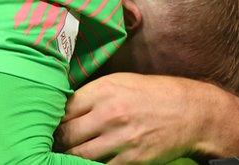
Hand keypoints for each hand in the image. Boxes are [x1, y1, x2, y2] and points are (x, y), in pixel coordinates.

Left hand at [57, 73, 210, 163]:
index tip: (47, 124)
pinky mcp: (132, 159)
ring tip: (66, 155)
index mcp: (105, 89)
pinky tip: (88, 163)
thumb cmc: (155, 94)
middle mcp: (110, 113)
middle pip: (66, 133)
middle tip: (51, 144)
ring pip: (78, 155)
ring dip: (69, 157)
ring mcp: (121, 138)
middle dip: (57, 140)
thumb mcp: (123, 81)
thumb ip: (94, 93)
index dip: (53, 118)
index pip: (63, 108)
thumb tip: (65, 107)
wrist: (191, 112)